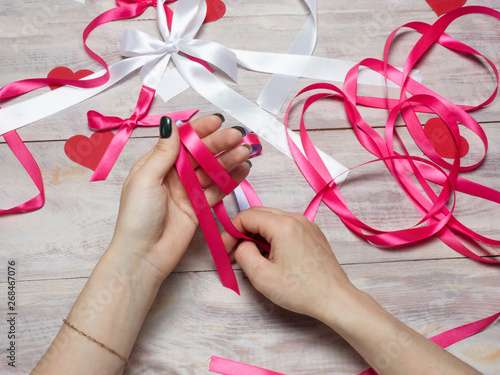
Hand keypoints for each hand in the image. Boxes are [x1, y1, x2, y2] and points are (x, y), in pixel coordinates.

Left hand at [110, 114, 250, 282]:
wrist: (143, 256)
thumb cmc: (137, 217)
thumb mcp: (146, 179)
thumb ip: (163, 153)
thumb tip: (172, 124)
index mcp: (157, 164)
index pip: (182, 141)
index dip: (200, 130)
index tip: (218, 121)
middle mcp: (174, 175)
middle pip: (201, 154)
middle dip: (220, 143)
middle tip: (239, 136)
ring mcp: (188, 191)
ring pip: (212, 171)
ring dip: (229, 160)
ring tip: (246, 152)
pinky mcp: (199, 207)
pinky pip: (217, 190)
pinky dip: (230, 180)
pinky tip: (243, 170)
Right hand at [223, 207, 358, 320]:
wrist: (335, 299)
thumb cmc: (300, 290)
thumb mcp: (262, 276)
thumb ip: (243, 254)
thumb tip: (242, 245)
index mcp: (283, 225)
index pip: (246, 216)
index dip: (230, 231)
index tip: (224, 250)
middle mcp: (296, 218)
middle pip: (259, 214)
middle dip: (242, 231)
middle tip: (233, 252)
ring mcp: (307, 224)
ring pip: (272, 219)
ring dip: (257, 233)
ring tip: (250, 255)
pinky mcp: (313, 233)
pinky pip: (286, 226)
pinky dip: (272, 235)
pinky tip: (270, 254)